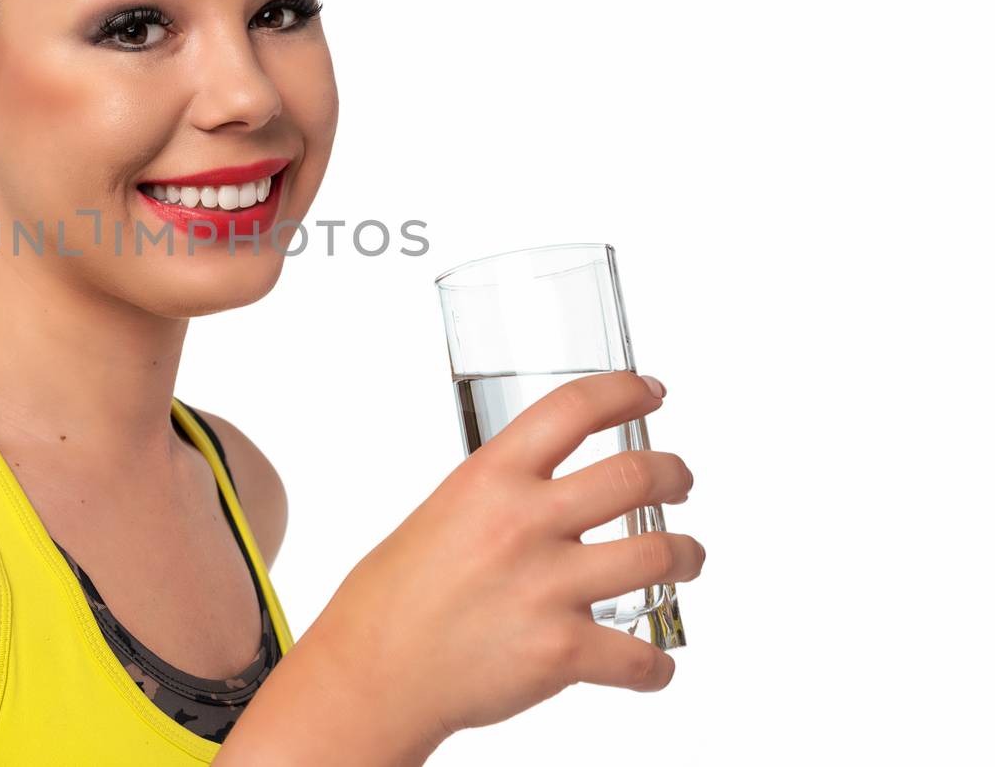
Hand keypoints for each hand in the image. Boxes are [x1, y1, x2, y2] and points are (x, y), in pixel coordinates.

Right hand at [313, 371, 703, 746]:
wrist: (374, 671)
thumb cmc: (397, 596)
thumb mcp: (443, 513)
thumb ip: (500, 496)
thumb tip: (549, 492)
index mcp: (489, 478)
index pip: (572, 408)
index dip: (624, 391)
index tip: (650, 391)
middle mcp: (523, 523)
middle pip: (635, 475)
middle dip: (674, 474)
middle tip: (680, 482)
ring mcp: (547, 587)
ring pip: (659, 554)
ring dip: (688, 555)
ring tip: (687, 558)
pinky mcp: (562, 651)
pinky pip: (640, 657)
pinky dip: (656, 668)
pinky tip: (652, 666)